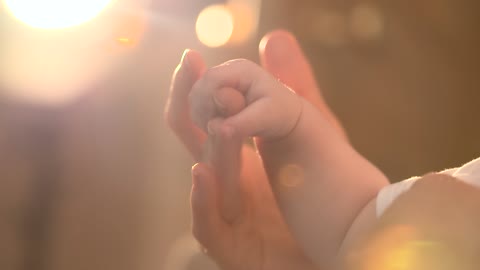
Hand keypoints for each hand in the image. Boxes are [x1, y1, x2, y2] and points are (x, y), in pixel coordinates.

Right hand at [165, 30, 345, 269]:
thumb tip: (274, 37)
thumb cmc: (324, 190)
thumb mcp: (310, 129)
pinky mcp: (236, 249)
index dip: (196, 89)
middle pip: (196, 143)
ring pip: (210, 181)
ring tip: (220, 124)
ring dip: (212, 152)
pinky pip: (208, 228)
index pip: (206, 117)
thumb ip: (292, 87)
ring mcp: (230, 215)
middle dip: (189, 106)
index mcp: (241, 153)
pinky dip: (201, 203)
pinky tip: (201, 175)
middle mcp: (229, 181)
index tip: (196, 59)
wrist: (347, 244)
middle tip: (192, 71)